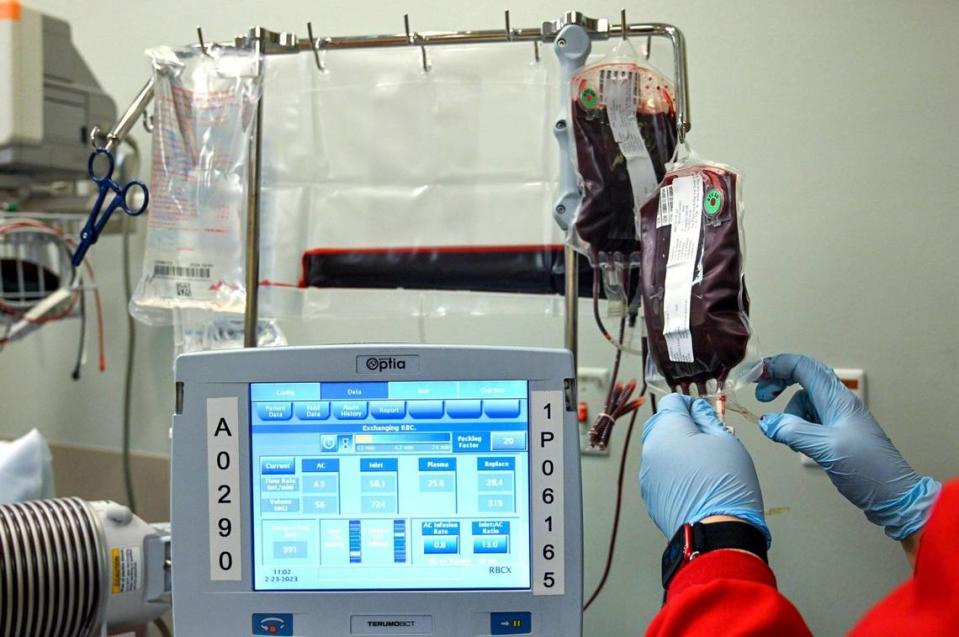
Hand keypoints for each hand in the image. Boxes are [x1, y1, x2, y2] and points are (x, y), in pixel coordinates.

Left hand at [640, 394, 769, 543]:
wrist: (716, 533)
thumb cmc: (725, 486)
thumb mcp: (727, 441)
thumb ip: (708, 419)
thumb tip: (699, 410)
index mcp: (667, 430)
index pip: (672, 401)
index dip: (691, 404)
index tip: (705, 413)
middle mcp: (650, 449)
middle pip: (661, 424)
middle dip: (682, 426)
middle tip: (707, 439)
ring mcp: (647, 473)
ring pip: (660, 449)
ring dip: (677, 449)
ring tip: (704, 464)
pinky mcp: (650, 493)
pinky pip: (659, 471)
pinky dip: (673, 470)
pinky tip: (694, 482)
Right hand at [756, 353, 940, 540]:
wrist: (895, 496)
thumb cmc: (869, 470)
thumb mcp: (826, 448)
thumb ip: (793, 432)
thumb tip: (767, 423)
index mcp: (838, 400)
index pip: (804, 367)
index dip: (777, 365)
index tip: (756, 376)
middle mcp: (838, 404)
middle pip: (802, 380)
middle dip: (779, 384)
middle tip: (762, 397)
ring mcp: (838, 420)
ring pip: (803, 404)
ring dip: (789, 416)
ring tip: (790, 438)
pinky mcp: (836, 436)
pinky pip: (809, 423)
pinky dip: (797, 429)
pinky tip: (799, 446)